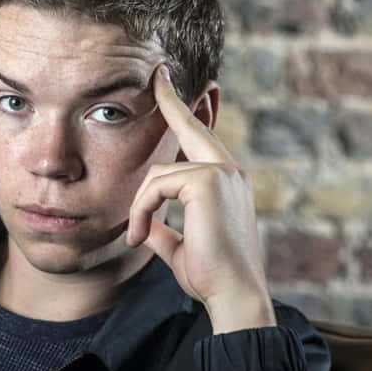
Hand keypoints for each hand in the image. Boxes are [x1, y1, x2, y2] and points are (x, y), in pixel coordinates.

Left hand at [126, 66, 275, 333]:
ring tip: (137, 238)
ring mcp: (222, 173)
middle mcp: (230, 171)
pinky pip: (156, 186)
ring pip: (158, 174)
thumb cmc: (212, 277)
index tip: (168, 88)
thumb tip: (147, 225)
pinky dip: (142, 212)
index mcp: (227, 183)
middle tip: (158, 74)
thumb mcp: (181, 247)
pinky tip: (141, 236)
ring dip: (140, 207)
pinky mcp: (208, 181)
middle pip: (191, 126)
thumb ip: (165, 229)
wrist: (234, 296)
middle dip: (171, 99)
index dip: (184, 113)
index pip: (201, 141)